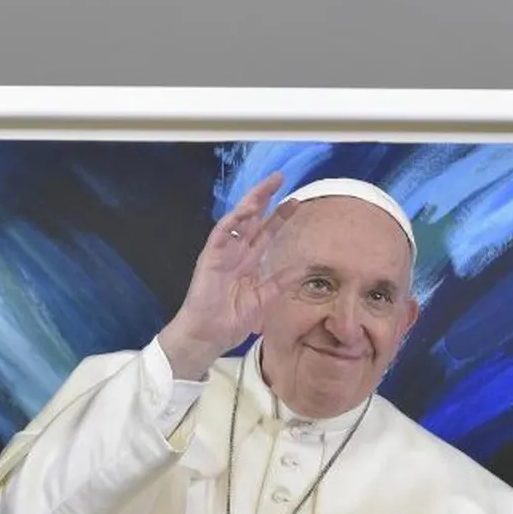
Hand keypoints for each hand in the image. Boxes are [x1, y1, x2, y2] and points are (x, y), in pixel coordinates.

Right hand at [157, 172, 301, 379]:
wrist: (209, 335)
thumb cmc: (232, 321)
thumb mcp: (264, 300)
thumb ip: (281, 282)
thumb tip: (303, 269)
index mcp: (249, 262)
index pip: (266, 233)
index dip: (280, 217)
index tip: (296, 202)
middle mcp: (237, 252)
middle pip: (253, 219)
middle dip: (266, 198)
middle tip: (280, 178)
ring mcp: (223, 253)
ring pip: (237, 221)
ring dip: (250, 203)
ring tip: (265, 188)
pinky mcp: (210, 257)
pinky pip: (221, 234)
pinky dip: (232, 221)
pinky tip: (245, 210)